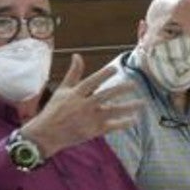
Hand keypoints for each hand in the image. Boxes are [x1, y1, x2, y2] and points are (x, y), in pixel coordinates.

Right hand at [23, 54, 140, 156]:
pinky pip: (112, 126)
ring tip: (143, 103)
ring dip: (128, 107)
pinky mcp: (93, 131)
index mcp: (75, 93)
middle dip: (121, 89)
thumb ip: (73, 73)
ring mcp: (89, 119)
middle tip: (134, 84)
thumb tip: (77, 55)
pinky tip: (134, 119)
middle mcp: (83, 105)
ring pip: (112, 111)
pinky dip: (123, 123)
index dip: (103, 74)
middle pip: (105, 95)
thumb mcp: (63, 90)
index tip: (115, 68)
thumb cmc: (54, 110)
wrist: (46, 134)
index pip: (92, 81)